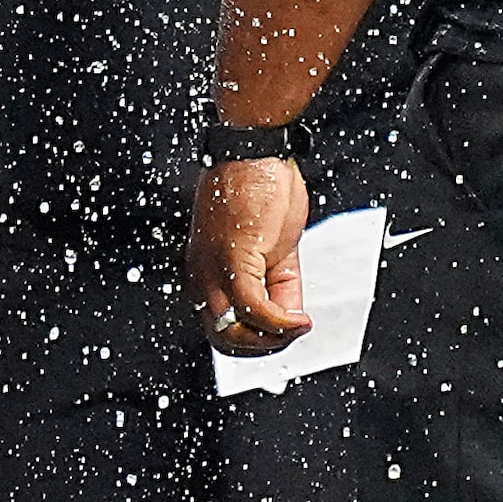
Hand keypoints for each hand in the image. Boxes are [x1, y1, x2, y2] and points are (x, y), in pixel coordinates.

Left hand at [190, 155, 312, 354]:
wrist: (255, 153)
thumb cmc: (262, 189)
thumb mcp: (274, 248)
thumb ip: (278, 284)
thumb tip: (290, 318)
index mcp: (207, 273)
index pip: (220, 327)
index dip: (254, 340)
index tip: (283, 334)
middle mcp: (202, 277)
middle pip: (222, 339)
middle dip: (261, 348)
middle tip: (291, 337)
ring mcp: (214, 271)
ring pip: (231, 333)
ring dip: (270, 341)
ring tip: (298, 327)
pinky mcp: (233, 261)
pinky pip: (252, 309)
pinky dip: (280, 322)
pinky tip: (300, 319)